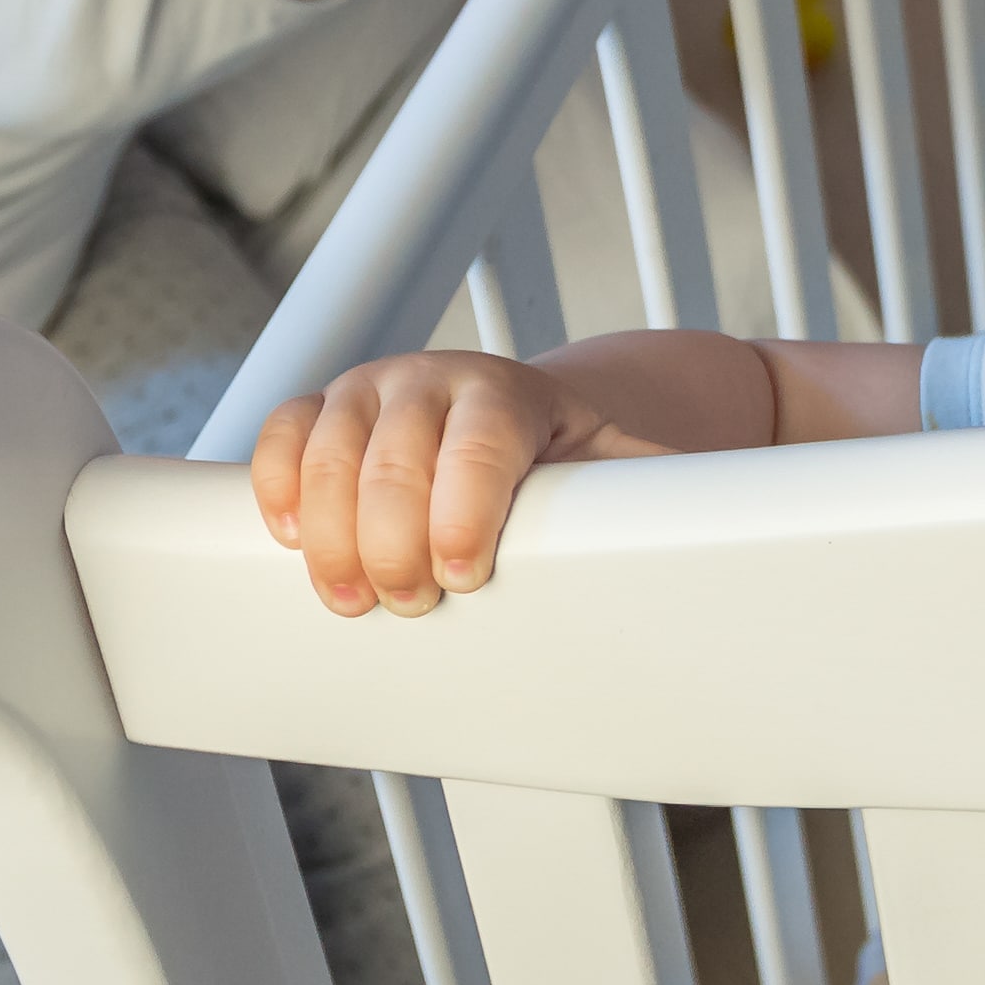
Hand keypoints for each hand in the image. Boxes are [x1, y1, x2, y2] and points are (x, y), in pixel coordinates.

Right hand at [250, 351, 658, 616]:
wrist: (540, 413)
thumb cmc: (578, 459)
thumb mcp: (626, 472)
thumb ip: (652, 500)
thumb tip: (710, 545)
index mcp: (508, 393)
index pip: (479, 446)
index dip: (464, 515)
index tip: (465, 575)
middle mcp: (432, 380)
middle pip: (392, 462)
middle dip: (393, 545)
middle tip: (412, 604)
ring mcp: (371, 390)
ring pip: (326, 452)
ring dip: (330, 536)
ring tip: (353, 599)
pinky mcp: (325, 410)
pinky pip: (280, 437)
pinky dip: (275, 489)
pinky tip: (289, 542)